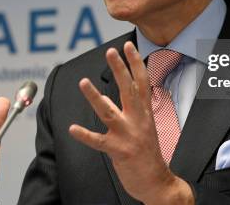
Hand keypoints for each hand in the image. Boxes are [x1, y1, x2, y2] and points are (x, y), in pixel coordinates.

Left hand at [69, 42, 192, 204]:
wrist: (157, 182)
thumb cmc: (149, 154)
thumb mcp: (147, 125)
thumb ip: (137, 108)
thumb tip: (127, 89)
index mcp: (145, 113)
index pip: (142, 82)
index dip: (135, 63)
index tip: (128, 46)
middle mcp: (138, 120)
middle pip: (128, 89)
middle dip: (120, 69)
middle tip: (111, 52)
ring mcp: (128, 135)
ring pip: (109, 111)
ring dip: (94, 96)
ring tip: (84, 82)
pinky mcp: (118, 151)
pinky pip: (98, 141)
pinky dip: (85, 135)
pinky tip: (73, 128)